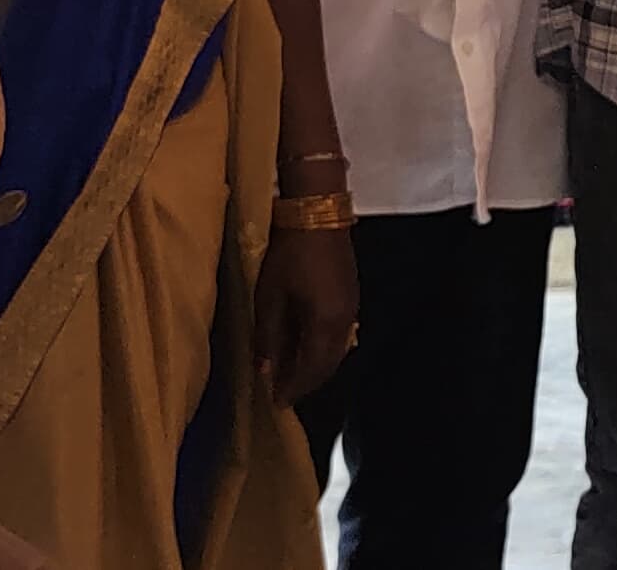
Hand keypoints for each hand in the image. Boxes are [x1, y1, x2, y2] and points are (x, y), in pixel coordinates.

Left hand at [255, 222, 358, 402]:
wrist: (317, 215)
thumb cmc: (289, 256)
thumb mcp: (270, 297)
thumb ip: (268, 337)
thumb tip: (265, 371)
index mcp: (325, 325)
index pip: (311, 370)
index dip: (293, 389)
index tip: (276, 403)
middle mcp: (344, 323)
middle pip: (328, 365)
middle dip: (306, 381)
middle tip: (283, 392)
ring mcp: (351, 309)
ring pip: (335, 351)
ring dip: (315, 366)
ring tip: (291, 372)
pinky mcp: (350, 297)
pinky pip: (338, 335)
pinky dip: (322, 348)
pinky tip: (305, 345)